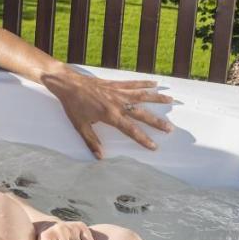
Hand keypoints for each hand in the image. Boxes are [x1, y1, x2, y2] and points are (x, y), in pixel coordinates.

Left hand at [41, 67, 173, 158]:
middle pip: (141, 114)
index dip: (143, 139)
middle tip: (170, 129)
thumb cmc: (72, 105)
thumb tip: (100, 157)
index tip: (154, 146)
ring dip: (157, 98)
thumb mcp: (80, 126)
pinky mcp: (114, 84)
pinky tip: (155, 83)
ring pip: (141, 95)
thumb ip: (91, 141)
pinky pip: (132, 83)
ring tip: (171, 100)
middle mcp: (117, 103)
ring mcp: (117, 92)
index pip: (131, 130)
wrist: (67, 83)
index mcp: (110, 115)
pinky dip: (144, 83)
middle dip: (157, 122)